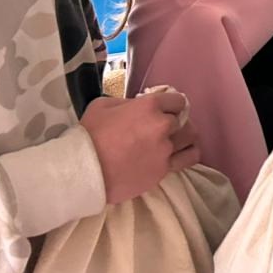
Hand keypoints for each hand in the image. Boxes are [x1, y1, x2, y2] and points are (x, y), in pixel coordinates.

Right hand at [80, 91, 200, 204]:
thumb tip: (138, 106)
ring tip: (174, 140)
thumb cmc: (88, 136)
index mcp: (150, 106)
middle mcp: (163, 125)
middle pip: (184, 119)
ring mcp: (165, 149)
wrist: (81, 172)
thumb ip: (128, 102)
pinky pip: (189, 158)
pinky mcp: (164, 170)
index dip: (171, 105)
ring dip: (184, 137)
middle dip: (176, 121)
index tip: (164, 110)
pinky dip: (189, 154)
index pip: (177, 100)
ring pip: (191, 137)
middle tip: (165, 128)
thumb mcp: (104, 105)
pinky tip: (181, 154)